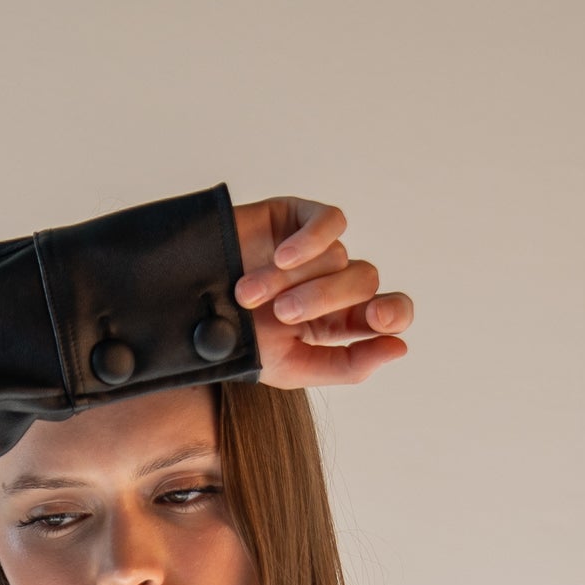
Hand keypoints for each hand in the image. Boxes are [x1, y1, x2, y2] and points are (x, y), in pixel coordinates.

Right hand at [231, 197, 413, 387]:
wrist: (184, 306)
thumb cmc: (237, 341)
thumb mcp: (291, 367)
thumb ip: (347, 366)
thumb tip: (399, 347)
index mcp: (341, 321)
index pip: (391, 311)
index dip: (392, 312)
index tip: (377, 319)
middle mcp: (335, 283)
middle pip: (364, 281)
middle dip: (324, 299)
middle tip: (282, 313)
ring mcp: (319, 249)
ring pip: (337, 256)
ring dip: (289, 280)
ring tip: (247, 293)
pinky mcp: (300, 216)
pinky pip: (330, 222)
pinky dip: (310, 240)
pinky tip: (281, 257)